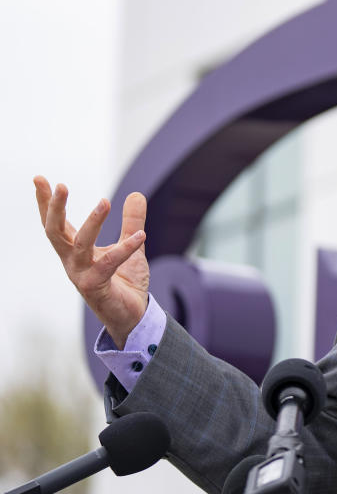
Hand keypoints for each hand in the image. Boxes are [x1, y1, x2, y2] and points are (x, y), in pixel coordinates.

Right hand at [34, 177, 149, 346]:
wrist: (132, 315)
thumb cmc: (124, 281)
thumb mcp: (130, 244)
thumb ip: (131, 221)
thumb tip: (136, 194)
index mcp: (75, 250)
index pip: (56, 223)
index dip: (45, 202)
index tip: (38, 178)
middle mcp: (73, 262)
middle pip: (55, 232)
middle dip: (54, 209)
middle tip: (60, 185)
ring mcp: (81, 275)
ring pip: (79, 245)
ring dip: (91, 222)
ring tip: (105, 201)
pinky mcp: (96, 287)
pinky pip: (109, 264)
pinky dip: (125, 248)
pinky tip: (141, 236)